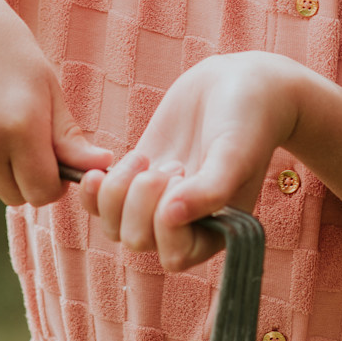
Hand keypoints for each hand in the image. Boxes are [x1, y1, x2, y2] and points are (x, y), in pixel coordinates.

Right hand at [0, 0, 110, 205]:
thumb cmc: (4, 47)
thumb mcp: (46, 85)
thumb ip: (69, 137)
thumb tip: (102, 168)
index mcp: (20, 126)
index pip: (42, 193)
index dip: (52, 184)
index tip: (53, 166)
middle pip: (13, 196)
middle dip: (24, 178)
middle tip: (25, 142)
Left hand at [80, 53, 303, 269]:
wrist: (236, 85)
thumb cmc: (248, 122)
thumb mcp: (234, 155)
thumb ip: (210, 190)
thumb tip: (171, 218)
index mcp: (215, 231)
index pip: (174, 255)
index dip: (166, 221)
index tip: (183, 175)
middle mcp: (184, 225)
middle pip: (137, 240)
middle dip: (142, 201)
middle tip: (172, 162)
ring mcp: (155, 203)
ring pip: (113, 226)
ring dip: (117, 192)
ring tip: (143, 159)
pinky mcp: (134, 180)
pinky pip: (99, 203)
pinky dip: (93, 190)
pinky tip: (99, 169)